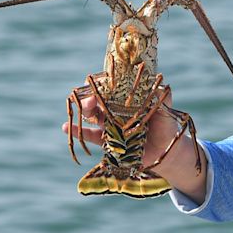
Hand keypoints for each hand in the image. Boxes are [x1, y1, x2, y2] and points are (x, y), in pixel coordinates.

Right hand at [61, 91, 207, 203]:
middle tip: (91, 98)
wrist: (167, 152)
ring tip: (82, 107)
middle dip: (91, 96)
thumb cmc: (166, 126)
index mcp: (126, 98)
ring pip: (91, 114)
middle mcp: (114, 109)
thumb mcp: (165, 110)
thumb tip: (162, 84)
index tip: (98, 80)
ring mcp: (109, 124)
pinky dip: (77, 131)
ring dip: (84, 110)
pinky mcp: (106, 141)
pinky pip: (89, 135)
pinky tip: (65, 127)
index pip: (110, 86)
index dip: (102, 81)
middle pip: (97, 99)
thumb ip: (162, 98)